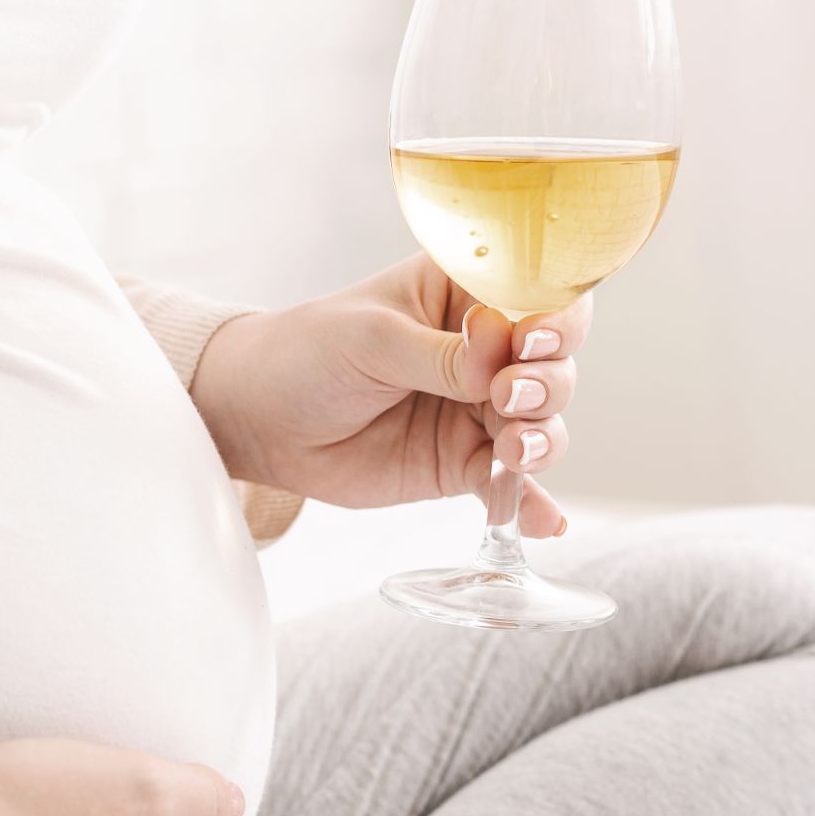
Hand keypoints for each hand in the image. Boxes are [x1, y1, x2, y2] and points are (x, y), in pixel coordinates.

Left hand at [188, 254, 588, 535]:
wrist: (260, 419)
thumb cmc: (308, 353)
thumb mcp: (371, 339)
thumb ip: (440, 354)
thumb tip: (501, 357)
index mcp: (465, 293)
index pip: (538, 295)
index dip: (554, 317)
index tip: (532, 340)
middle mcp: (485, 350)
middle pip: (554, 363)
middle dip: (547, 381)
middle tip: (507, 394)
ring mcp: (478, 409)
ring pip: (543, 423)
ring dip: (542, 437)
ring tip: (513, 449)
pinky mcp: (464, 463)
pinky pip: (511, 484)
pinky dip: (531, 502)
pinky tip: (544, 522)